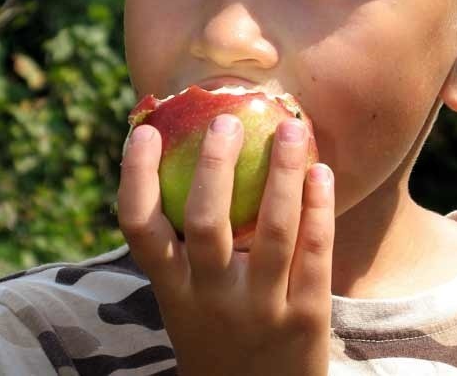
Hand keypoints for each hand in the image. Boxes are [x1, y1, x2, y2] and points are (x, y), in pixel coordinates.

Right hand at [118, 114, 334, 375]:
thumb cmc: (218, 335)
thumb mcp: (187, 301)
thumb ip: (186, 248)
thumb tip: (192, 165)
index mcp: (174, 291)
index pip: (140, 230)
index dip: (136, 177)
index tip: (145, 132)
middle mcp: (211, 299)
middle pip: (206, 222)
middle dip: (215, 166)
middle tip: (226, 120)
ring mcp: (261, 310)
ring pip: (272, 231)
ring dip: (281, 173)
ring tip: (289, 128)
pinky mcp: (307, 318)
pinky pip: (315, 252)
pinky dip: (319, 207)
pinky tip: (320, 172)